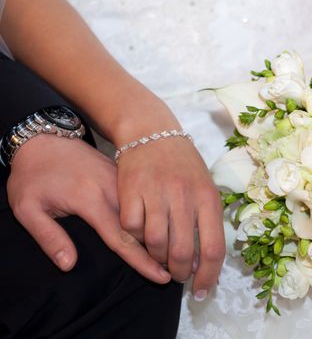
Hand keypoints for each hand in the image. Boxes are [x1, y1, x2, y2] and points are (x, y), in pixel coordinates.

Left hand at [7, 134, 170, 283]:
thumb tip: (69, 265)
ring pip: (145, 211)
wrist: (42, 139)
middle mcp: (110, 190)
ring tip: (179, 253)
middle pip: (141, 226)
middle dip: (161, 250)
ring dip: (161, 232)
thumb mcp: (26, 208)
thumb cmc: (32, 175)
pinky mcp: (120, 176)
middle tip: (180, 271)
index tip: (161, 277)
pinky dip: (152, 215)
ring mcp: (118, 181)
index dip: (141, 261)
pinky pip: (140, 199)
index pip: (121, 238)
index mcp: (90, 199)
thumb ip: (48, 237)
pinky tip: (162, 227)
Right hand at [117, 135, 224, 299]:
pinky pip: (131, 230)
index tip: (201, 292)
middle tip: (177, 275)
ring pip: (155, 245)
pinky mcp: (130, 190)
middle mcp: (184, 196)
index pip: (213, 249)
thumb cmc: (183, 165)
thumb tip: (204, 264)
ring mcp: (156, 192)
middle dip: (180, 273)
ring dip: (157, 259)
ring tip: (161, 257)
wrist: (151, 131)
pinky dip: (136, 240)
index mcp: (208, 198)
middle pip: (182, 253)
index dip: (208, 277)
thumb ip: (207, 222)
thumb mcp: (205, 187)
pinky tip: (142, 236)